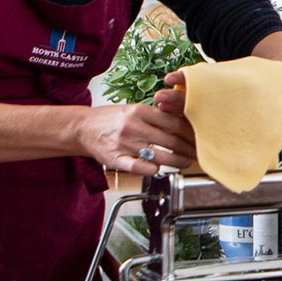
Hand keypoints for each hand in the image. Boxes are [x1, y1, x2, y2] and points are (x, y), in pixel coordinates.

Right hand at [75, 102, 196, 176]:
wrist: (82, 128)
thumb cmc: (112, 119)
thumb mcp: (135, 110)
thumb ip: (157, 116)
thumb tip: (185, 122)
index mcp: (141, 111)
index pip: (175, 123)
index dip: (191, 133)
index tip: (199, 138)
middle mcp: (134, 127)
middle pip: (171, 140)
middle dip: (188, 149)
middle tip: (196, 153)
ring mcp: (125, 144)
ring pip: (160, 156)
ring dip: (177, 162)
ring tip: (185, 162)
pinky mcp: (116, 159)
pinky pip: (141, 168)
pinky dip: (154, 170)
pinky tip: (160, 169)